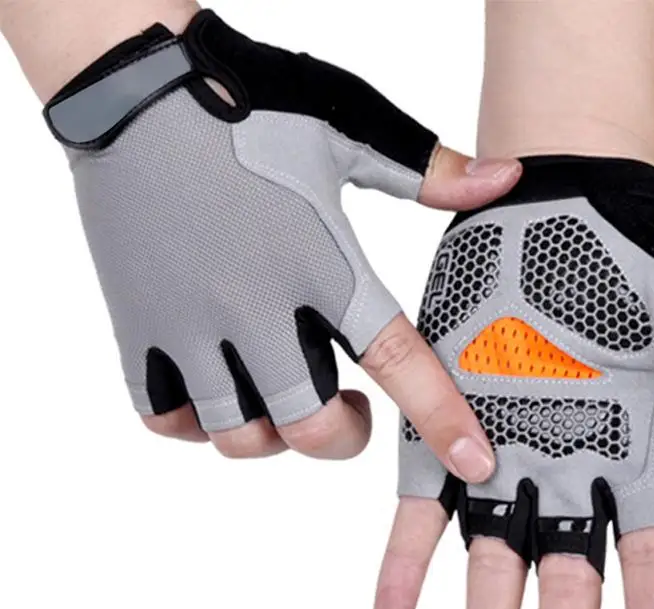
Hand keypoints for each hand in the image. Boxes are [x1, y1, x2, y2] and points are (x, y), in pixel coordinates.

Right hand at [43, 9, 519, 476]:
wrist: (133, 84)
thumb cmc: (246, 101)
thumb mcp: (347, 127)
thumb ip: (430, 172)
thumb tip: (507, 180)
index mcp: (321, 264)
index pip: (397, 359)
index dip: (442, 420)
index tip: (475, 466)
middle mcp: (255, 306)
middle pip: (308, 429)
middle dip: (342, 439)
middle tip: (351, 409)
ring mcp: (188, 322)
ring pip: (235, 435)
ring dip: (272, 437)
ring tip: (282, 397)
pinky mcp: (137, 324)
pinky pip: (163, 415)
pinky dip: (197, 423)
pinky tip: (220, 389)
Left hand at [375, 155, 653, 608]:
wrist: (550, 207)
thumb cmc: (632, 255)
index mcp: (637, 450)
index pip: (653, 557)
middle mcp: (567, 468)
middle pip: (567, 580)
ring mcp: (500, 452)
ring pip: (492, 560)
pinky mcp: (439, 427)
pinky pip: (420, 506)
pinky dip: (406, 561)